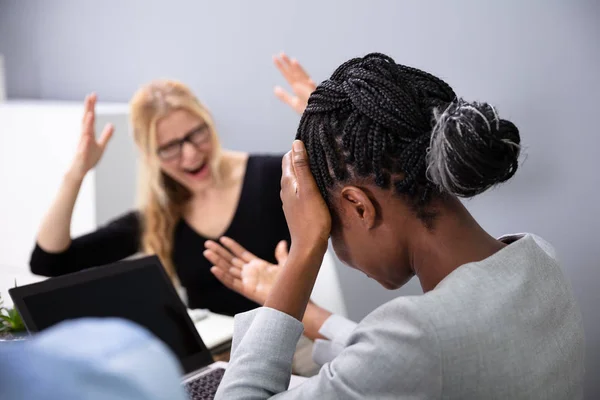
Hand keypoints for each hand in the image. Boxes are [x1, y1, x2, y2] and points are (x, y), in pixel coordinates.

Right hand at [68, 93, 113, 179]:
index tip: (93, 94)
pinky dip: (85, 142)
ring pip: (84, 132)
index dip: (92, 106)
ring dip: (87, 123)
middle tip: (90, 96)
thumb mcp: (101, 146)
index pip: (90, 118)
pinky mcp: (81, 155)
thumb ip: (106, 136)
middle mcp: (84, 137)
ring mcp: (81, 145)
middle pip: (86, 120)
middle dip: (88, 109)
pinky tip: (87, 137)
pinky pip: (83, 148)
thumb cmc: (89, 158)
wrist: (79, 171)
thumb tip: (111, 125)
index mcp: (88, 134)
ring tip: (90, 113)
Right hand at [204, 237, 287, 304]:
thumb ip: (282, 254)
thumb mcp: (286, 264)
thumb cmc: (289, 284)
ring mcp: (247, 281)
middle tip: (207, 244)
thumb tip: (282, 243)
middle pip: (230, 260)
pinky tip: (214, 269)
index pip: (240, 253)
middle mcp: (250, 273)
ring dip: (217, 261)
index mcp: (257, 266)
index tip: (222, 239)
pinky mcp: (247, 290)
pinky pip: (232, 283)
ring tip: (206, 252)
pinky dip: (223, 277)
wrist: (292, 298)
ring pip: (228, 270)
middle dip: (219, 252)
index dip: (231, 246)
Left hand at [273, 53, 316, 114]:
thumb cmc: (308, 109)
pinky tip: (310, 81)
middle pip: (295, 73)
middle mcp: (304, 86)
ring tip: (294, 61)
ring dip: (300, 70)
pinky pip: (315, 92)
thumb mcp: (294, 103)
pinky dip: (313, 86)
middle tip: (282, 54)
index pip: (288, 75)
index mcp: (297, 86)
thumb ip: (284, 96)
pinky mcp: (316, 97)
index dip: (281, 67)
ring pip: (304, 79)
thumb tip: (275, 89)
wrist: (320, 119)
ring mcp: (310, 90)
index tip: (274, 58)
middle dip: (289, 64)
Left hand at [281, 141, 330, 259]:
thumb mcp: (309, 189)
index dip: (299, 149)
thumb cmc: (312, 218)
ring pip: (296, 180)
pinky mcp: (296, 209)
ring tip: (321, 166)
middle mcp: (285, 190)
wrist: (309, 247)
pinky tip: (318, 186)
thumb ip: (302, 166)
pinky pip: (300, 190)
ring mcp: (290, 201)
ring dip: (305, 171)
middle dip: (302, 158)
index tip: (313, 143)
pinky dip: (307, 184)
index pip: (288, 157)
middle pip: (292, 167)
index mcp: (287, 182)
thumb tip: (296, 144)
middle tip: (319, 152)